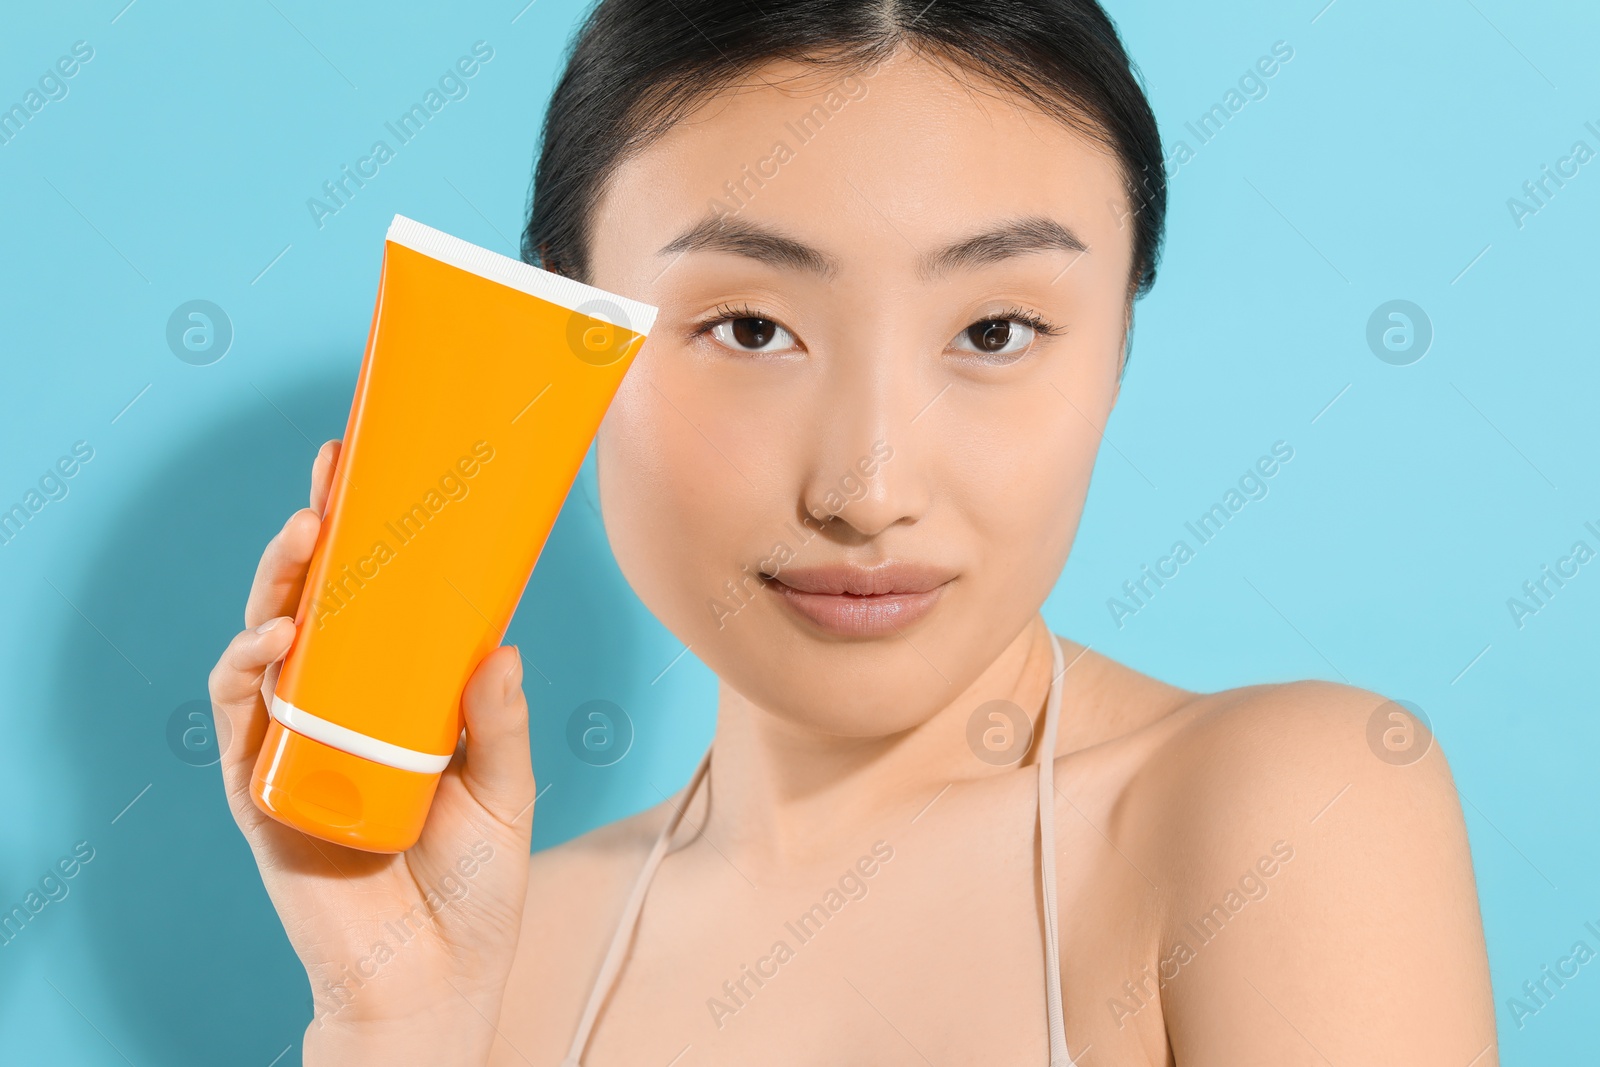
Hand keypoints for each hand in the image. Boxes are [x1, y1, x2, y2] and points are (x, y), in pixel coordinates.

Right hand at [207, 439, 535, 1064]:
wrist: (436, 981)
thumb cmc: (474, 889)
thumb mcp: (506, 793)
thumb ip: (499, 725)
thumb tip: (500, 643)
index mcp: (399, 703)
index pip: (379, 608)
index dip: (375, 543)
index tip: (379, 473)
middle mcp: (342, 712)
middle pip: (316, 608)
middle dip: (317, 538)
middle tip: (331, 476)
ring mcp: (296, 746)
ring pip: (267, 646)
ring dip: (277, 587)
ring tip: (305, 536)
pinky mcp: (262, 790)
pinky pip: (241, 719)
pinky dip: (245, 673)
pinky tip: (271, 638)